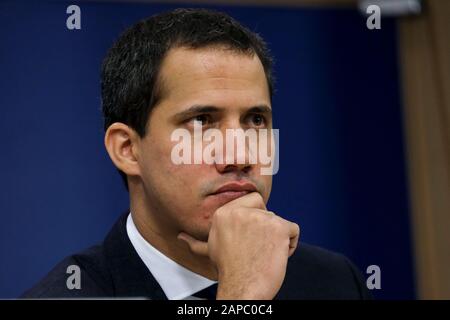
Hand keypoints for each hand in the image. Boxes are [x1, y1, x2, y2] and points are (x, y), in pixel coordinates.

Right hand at [178, 192, 299, 299]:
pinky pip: (294, 230)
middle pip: (267, 212)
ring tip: (264, 254)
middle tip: (255, 249)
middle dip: (265, 230)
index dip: (255, 219)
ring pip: (280, 222)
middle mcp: (242, 211)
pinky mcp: (279, 227)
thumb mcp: (210, 250)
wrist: (243, 287)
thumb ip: (196, 241)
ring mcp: (261, 218)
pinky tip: (277, 256)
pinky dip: (291, 244)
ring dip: (277, 239)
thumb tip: (180, 237)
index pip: (253, 200)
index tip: (250, 237)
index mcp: (224, 213)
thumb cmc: (229, 269)